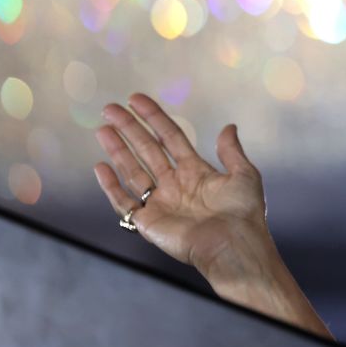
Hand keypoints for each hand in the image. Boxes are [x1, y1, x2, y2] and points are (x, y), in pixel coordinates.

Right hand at [93, 93, 270, 276]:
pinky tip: (100, 167)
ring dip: (117, 150)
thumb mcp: (244, 174)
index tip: (136, 99)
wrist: (235, 246)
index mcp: (196, 172)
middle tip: (109, 109)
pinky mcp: (148, 222)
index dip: (154, 117)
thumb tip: (229, 126)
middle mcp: (175, 185)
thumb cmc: (244, 213)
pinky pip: (125, 201)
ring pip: (133, 170)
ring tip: (102, 130)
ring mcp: (160, 203)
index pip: (170, 137)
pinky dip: (111, 186)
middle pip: (147, 149)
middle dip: (129, 128)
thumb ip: (231, 151)